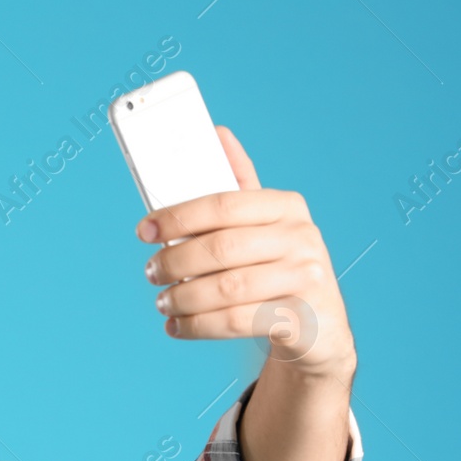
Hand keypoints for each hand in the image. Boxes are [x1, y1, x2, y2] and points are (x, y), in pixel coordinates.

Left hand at [139, 125, 355, 380]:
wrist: (317, 327)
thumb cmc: (276, 269)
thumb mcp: (262, 226)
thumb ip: (238, 188)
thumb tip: (216, 133)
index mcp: (285, 206)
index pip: (223, 204)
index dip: (177, 216)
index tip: (142, 229)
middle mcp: (301, 237)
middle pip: (221, 248)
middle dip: (175, 261)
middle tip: (150, 273)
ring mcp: (304, 278)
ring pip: (226, 289)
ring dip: (183, 297)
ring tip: (162, 302)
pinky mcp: (299, 317)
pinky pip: (235, 321)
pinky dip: (197, 325)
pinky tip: (178, 326)